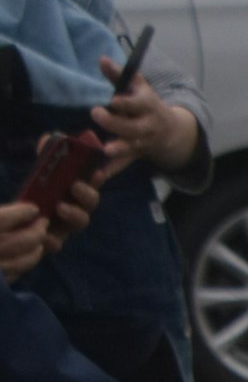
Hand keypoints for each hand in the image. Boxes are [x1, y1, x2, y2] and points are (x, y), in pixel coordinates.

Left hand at [4, 149, 96, 266]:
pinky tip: (45, 236)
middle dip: (86, 194)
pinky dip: (53, 241)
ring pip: (79, 223)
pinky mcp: (52, 240)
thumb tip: (49, 137)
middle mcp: (76, 206)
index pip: (92, 181)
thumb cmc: (34, 191)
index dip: (97, 177)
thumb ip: (46, 154)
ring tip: (60, 208)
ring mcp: (66, 225)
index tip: (97, 171)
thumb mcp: (39, 170)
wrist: (15, 219)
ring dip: (74, 214)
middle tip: (74, 185)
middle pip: (90, 203)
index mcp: (75, 189)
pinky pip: (57, 244)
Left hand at [91, 83, 202, 179]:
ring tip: (105, 149)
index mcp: (148, 106)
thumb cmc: (146, 104)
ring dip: (119, 148)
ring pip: (131, 146)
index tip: (114, 101)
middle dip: (116, 123)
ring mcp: (142, 143)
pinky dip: (112, 170)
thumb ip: (119, 74)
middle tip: (96, 113)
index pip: (139, 104)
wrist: (171, 131)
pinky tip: (98, 174)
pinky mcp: (135, 155)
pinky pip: (124, 164)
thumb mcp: (138, 87)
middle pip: (133, 127)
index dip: (127, 104)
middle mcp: (148, 126)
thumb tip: (102, 59)